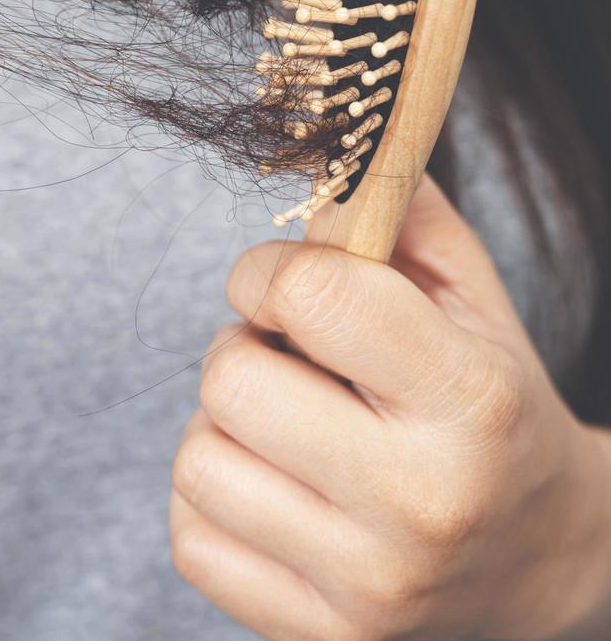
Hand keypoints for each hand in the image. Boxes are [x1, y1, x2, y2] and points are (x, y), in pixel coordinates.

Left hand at [170, 177, 610, 638]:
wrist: (543, 564)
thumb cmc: (489, 409)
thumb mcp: (471, 302)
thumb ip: (397, 213)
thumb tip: (316, 142)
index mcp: (471, 404)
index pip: (311, 295)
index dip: (270, 272)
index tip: (283, 286)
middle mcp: (421, 504)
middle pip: (229, 382)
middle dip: (241, 351)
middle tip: (287, 363)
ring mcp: (367, 585)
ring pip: (196, 461)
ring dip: (223, 429)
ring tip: (288, 430)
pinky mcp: (317, 636)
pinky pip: (189, 537)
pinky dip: (213, 501)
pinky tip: (275, 490)